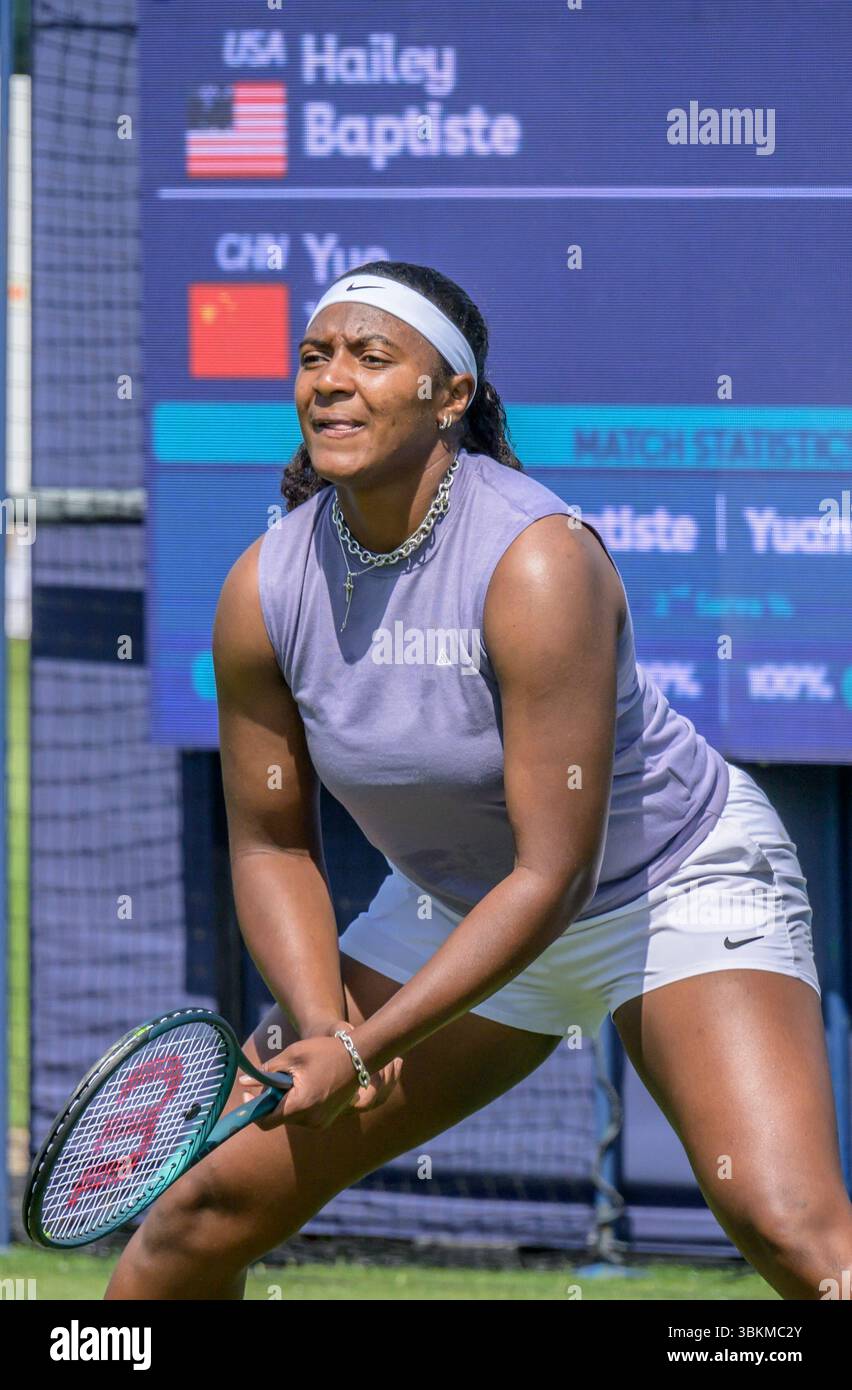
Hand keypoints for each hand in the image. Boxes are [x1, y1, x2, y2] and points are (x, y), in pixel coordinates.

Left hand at [240, 1033, 402, 1130]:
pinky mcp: (327, 1120)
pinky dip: (299, 1103)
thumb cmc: (325, 1051)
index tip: (248, 1093)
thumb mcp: (292, 1055)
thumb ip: (267, 1071)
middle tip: (274, 1078)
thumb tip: (242, 1082)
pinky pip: (304, 1116)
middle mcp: (310, 1120)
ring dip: (285, 1101)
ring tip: (295, 1078)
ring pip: (291, 1116)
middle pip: (278, 1117)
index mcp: (300, 1105)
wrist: (360, 1056)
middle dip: (271, 1100)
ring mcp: (321, 1122)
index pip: (266, 1121)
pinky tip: (307, 1083)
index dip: (252, 1109)